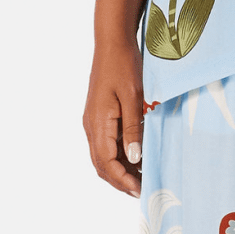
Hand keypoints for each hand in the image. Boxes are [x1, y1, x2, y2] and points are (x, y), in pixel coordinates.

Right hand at [84, 38, 144, 195]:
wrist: (112, 43)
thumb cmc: (124, 65)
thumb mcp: (134, 97)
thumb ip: (133, 128)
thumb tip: (134, 159)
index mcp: (97, 123)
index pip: (106, 162)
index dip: (122, 180)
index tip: (140, 190)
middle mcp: (91, 126)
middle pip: (101, 165)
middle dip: (120, 181)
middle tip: (143, 190)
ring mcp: (93, 122)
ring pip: (102, 157)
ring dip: (120, 171)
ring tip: (142, 177)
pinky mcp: (99, 117)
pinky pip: (106, 145)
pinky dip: (119, 157)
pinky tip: (137, 158)